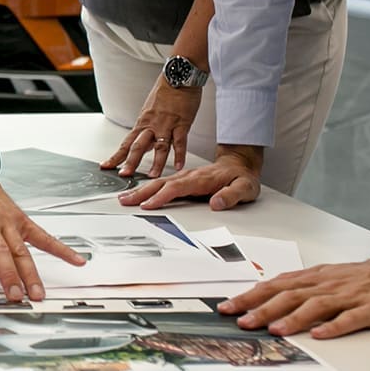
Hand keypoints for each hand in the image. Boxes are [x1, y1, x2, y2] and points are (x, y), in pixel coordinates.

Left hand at [101, 79, 202, 177]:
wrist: (178, 76)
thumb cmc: (165, 93)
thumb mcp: (150, 110)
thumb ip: (148, 128)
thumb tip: (144, 143)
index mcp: (142, 123)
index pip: (126, 143)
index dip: (116, 155)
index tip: (107, 166)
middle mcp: (151, 125)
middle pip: (138, 146)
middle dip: (130, 162)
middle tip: (124, 175)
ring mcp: (166, 125)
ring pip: (159, 147)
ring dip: (156, 163)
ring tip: (152, 176)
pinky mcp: (182, 123)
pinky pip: (180, 142)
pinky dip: (180, 154)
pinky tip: (179, 166)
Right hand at [117, 145, 261, 211]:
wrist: (240, 165)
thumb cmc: (242, 178)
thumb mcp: (245, 188)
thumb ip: (231, 195)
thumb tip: (216, 203)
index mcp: (201, 179)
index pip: (176, 188)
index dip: (161, 197)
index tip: (147, 205)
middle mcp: (189, 176)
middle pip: (161, 184)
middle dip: (141, 192)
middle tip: (124, 200)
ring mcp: (184, 177)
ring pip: (159, 183)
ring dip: (140, 190)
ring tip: (125, 197)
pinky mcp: (182, 180)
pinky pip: (162, 183)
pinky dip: (147, 187)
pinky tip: (139, 192)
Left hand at [218, 256, 369, 338]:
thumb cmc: (354, 278)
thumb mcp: (320, 277)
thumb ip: (294, 285)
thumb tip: (261, 293)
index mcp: (311, 278)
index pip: (273, 286)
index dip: (249, 297)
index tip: (227, 307)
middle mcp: (324, 285)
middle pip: (289, 295)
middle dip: (263, 308)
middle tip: (242, 322)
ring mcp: (347, 296)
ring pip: (316, 305)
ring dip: (293, 318)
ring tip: (275, 330)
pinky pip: (350, 318)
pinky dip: (334, 326)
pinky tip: (319, 334)